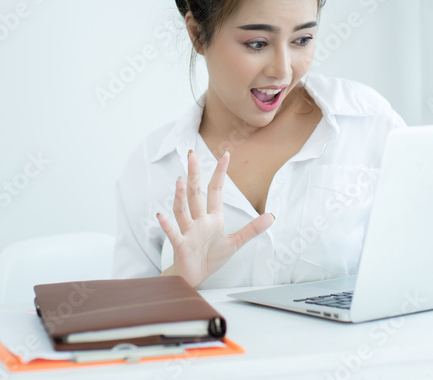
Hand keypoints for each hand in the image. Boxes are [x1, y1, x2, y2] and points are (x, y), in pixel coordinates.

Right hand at [157, 148, 273, 287]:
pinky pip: (173, 233)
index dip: (220, 173)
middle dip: (194, 174)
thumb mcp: (235, 243)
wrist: (194, 277)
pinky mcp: (181, 245)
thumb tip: (272, 216)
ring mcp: (188, 231)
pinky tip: (161, 216)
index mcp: (212, 217)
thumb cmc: (210, 257)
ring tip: (180, 181)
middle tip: (191, 154)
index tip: (226, 154)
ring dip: (181, 196)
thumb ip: (251, 229)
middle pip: (195, 193)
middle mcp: (199, 220)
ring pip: (183, 210)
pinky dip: (167, 225)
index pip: (216, 190)